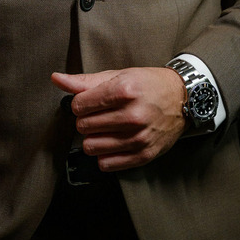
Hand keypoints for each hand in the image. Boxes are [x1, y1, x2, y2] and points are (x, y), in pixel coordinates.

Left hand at [52, 67, 187, 170]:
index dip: (80, 104)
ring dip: (93, 138)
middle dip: (86, 120)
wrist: (182, 98)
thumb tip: (56, 79)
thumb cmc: (147, 84)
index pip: (80, 105)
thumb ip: (84, 81)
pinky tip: (113, 143)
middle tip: (99, 115)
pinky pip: (107, 164)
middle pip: (84, 126)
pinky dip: (104, 155)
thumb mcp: (118, 75)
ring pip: (91, 147)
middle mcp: (133, 115)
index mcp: (125, 90)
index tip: (89, 102)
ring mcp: (139, 137)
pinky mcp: (144, 154)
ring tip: (105, 129)